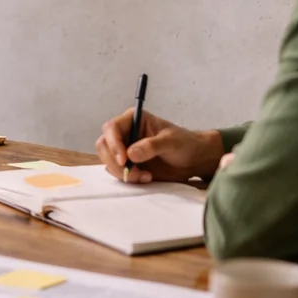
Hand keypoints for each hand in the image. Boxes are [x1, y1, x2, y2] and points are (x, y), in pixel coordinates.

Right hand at [96, 108, 224, 183]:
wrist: (193, 160)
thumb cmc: (185, 143)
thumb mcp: (171, 142)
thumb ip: (151, 146)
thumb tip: (130, 154)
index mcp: (133, 119)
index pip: (112, 128)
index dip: (114, 144)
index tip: (124, 160)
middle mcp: (125, 133)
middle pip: (104, 145)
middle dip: (115, 162)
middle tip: (133, 172)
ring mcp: (124, 149)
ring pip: (108, 160)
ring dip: (122, 172)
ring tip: (144, 176)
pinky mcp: (128, 164)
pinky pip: (117, 172)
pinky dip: (127, 178)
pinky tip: (146, 177)